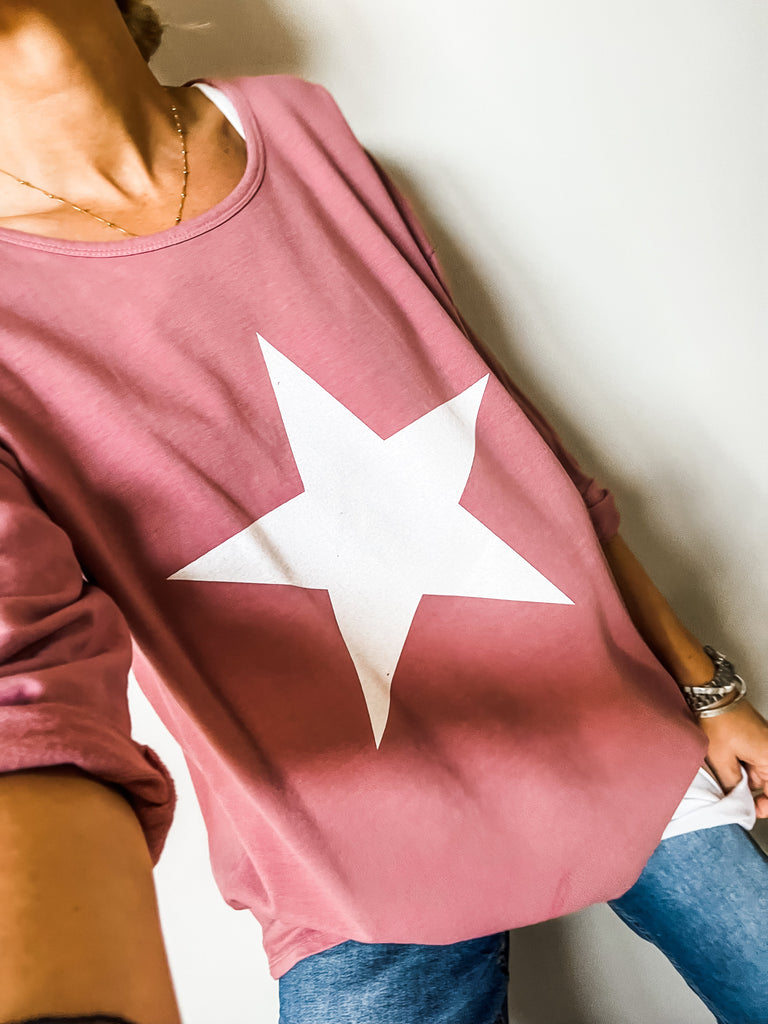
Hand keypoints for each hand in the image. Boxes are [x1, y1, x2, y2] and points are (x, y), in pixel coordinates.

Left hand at [698, 699, 767, 817]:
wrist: (711, 695)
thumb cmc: (717, 721)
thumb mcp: (721, 759)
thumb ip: (731, 783)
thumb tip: (735, 797)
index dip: (764, 806)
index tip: (750, 811)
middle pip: (766, 782)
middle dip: (750, 792)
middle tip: (732, 797)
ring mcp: (764, 741)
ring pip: (758, 770)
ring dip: (744, 777)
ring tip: (725, 777)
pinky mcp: (755, 736)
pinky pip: (753, 757)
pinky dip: (742, 764)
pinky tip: (726, 764)